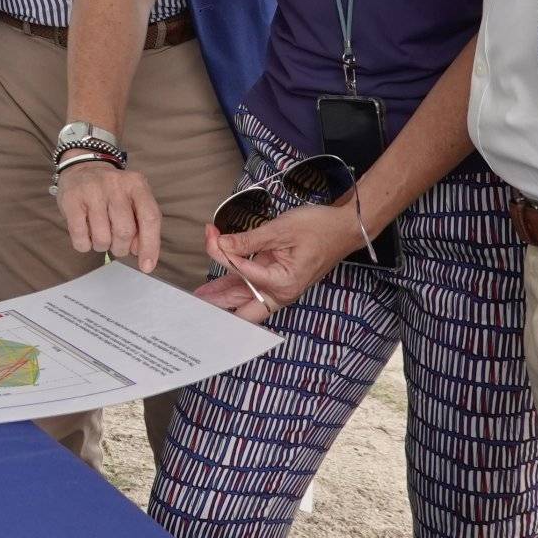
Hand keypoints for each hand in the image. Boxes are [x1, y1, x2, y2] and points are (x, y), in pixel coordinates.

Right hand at [54, 162, 160, 272]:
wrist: (83, 167)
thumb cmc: (112, 192)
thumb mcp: (133, 200)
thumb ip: (142, 224)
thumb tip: (139, 251)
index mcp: (137, 184)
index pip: (150, 218)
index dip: (150, 246)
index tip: (146, 267)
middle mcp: (116, 184)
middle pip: (125, 232)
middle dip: (121, 248)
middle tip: (116, 244)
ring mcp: (92, 191)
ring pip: (102, 238)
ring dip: (101, 246)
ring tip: (100, 235)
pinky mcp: (71, 200)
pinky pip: (80, 237)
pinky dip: (84, 245)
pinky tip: (86, 234)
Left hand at [201, 209, 366, 321]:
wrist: (345, 227)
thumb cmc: (319, 228)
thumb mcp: (280, 230)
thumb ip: (248, 240)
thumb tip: (222, 244)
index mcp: (283, 284)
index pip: (241, 272)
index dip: (221, 253)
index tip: (211, 235)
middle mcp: (281, 293)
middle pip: (242, 310)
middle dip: (218, 308)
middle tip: (193, 307)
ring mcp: (279, 288)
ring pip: (244, 300)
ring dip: (222, 296)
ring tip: (196, 297)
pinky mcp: (277, 279)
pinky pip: (252, 287)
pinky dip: (233, 284)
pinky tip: (215, 287)